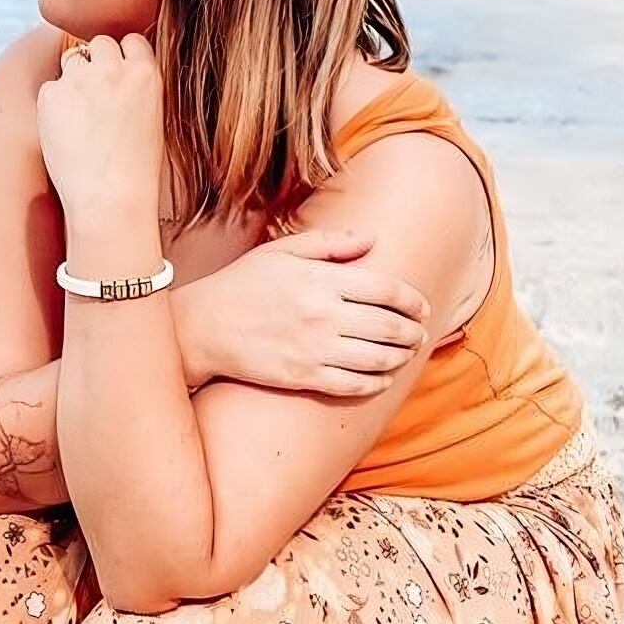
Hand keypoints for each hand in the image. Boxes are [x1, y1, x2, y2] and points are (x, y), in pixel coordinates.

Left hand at [36, 33, 164, 221]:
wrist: (110, 199)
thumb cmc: (137, 172)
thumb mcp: (155, 120)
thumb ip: (139, 89)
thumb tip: (122, 76)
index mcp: (147, 74)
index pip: (131, 41)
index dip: (122, 57)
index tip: (118, 77)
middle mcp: (113, 68)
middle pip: (100, 44)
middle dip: (96, 63)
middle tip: (95, 98)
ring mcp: (80, 79)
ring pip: (72, 61)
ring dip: (74, 80)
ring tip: (80, 119)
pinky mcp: (51, 95)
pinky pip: (50, 88)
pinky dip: (54, 106)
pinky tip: (65, 133)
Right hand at [195, 227, 430, 397]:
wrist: (202, 326)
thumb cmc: (243, 284)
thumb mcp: (283, 251)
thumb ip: (330, 244)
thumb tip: (371, 239)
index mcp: (322, 280)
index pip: (387, 289)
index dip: (412, 300)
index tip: (421, 307)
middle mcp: (323, 315)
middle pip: (390, 327)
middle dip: (413, 332)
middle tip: (419, 334)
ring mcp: (314, 349)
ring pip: (378, 358)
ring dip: (400, 357)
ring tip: (405, 354)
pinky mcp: (303, 376)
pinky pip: (354, 384)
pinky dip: (376, 382)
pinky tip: (381, 377)